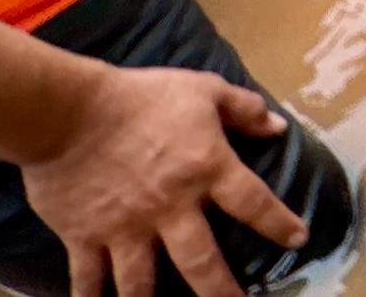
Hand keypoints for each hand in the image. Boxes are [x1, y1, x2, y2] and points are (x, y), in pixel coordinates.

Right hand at [17, 62, 312, 296]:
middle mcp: (169, 209)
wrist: (67, 111)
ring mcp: (125, 228)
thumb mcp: (202, 90)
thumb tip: (279, 127)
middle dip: (221, 292)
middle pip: (202, 263)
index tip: (297, 240)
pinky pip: (88, 278)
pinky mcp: (85, 236)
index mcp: (205, 170)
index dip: (279, 223)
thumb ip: (243, 108)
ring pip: (143, 283)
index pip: (253, 203)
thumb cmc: (139, 96)